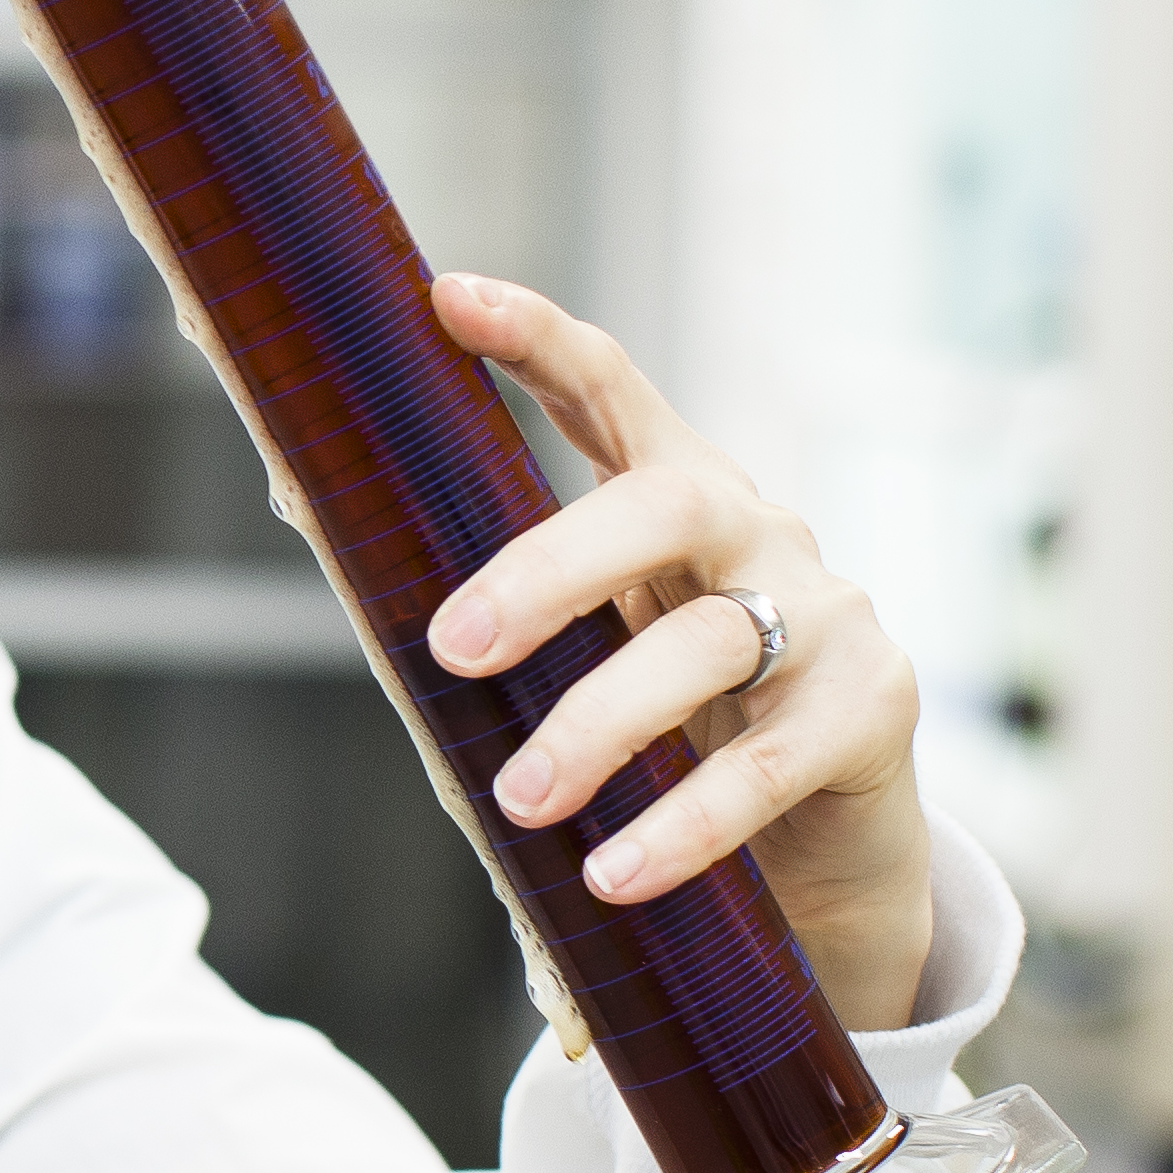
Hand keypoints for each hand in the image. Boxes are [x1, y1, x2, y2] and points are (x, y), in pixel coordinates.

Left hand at [415, 274, 934, 1028]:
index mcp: (673, 498)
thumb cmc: (663, 743)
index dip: (534, 339)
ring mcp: (828, 611)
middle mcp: (757, 531)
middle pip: (658, 505)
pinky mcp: (873, 708)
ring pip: (706, 643)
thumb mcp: (572, 665)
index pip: (607, 391)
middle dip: (548, 569)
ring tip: (522, 802)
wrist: (819, 863)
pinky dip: (683, 823)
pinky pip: (767, 763)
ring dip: (599, 724)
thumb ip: (481, 608)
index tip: (445, 300)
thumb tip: (299, 498)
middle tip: (453, 646)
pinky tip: (614, 871)